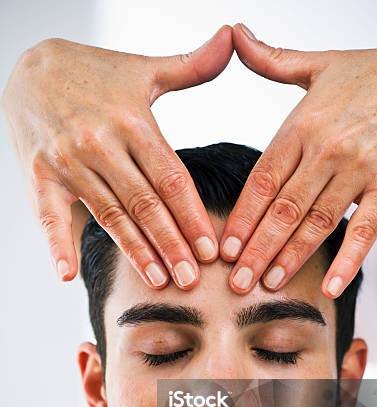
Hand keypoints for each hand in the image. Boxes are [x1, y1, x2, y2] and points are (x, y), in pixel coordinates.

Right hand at [2, 27, 232, 288]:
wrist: (29, 67)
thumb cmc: (95, 76)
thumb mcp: (143, 70)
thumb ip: (190, 66)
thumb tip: (230, 37)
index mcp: (132, 121)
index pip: (170, 178)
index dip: (192, 216)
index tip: (212, 249)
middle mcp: (100, 142)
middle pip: (145, 203)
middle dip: (171, 245)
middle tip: (192, 280)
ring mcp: (67, 161)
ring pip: (109, 215)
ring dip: (134, 252)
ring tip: (159, 281)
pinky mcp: (38, 175)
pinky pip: (49, 215)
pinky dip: (56, 244)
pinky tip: (67, 274)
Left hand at [221, 23, 376, 296]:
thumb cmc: (371, 76)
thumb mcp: (317, 66)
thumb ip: (272, 60)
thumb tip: (234, 35)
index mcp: (302, 125)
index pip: (262, 180)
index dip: (241, 217)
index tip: (224, 248)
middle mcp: (327, 150)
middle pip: (284, 209)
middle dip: (258, 249)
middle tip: (237, 281)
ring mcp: (359, 170)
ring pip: (318, 222)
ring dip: (291, 257)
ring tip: (270, 284)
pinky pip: (367, 229)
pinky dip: (349, 259)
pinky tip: (330, 285)